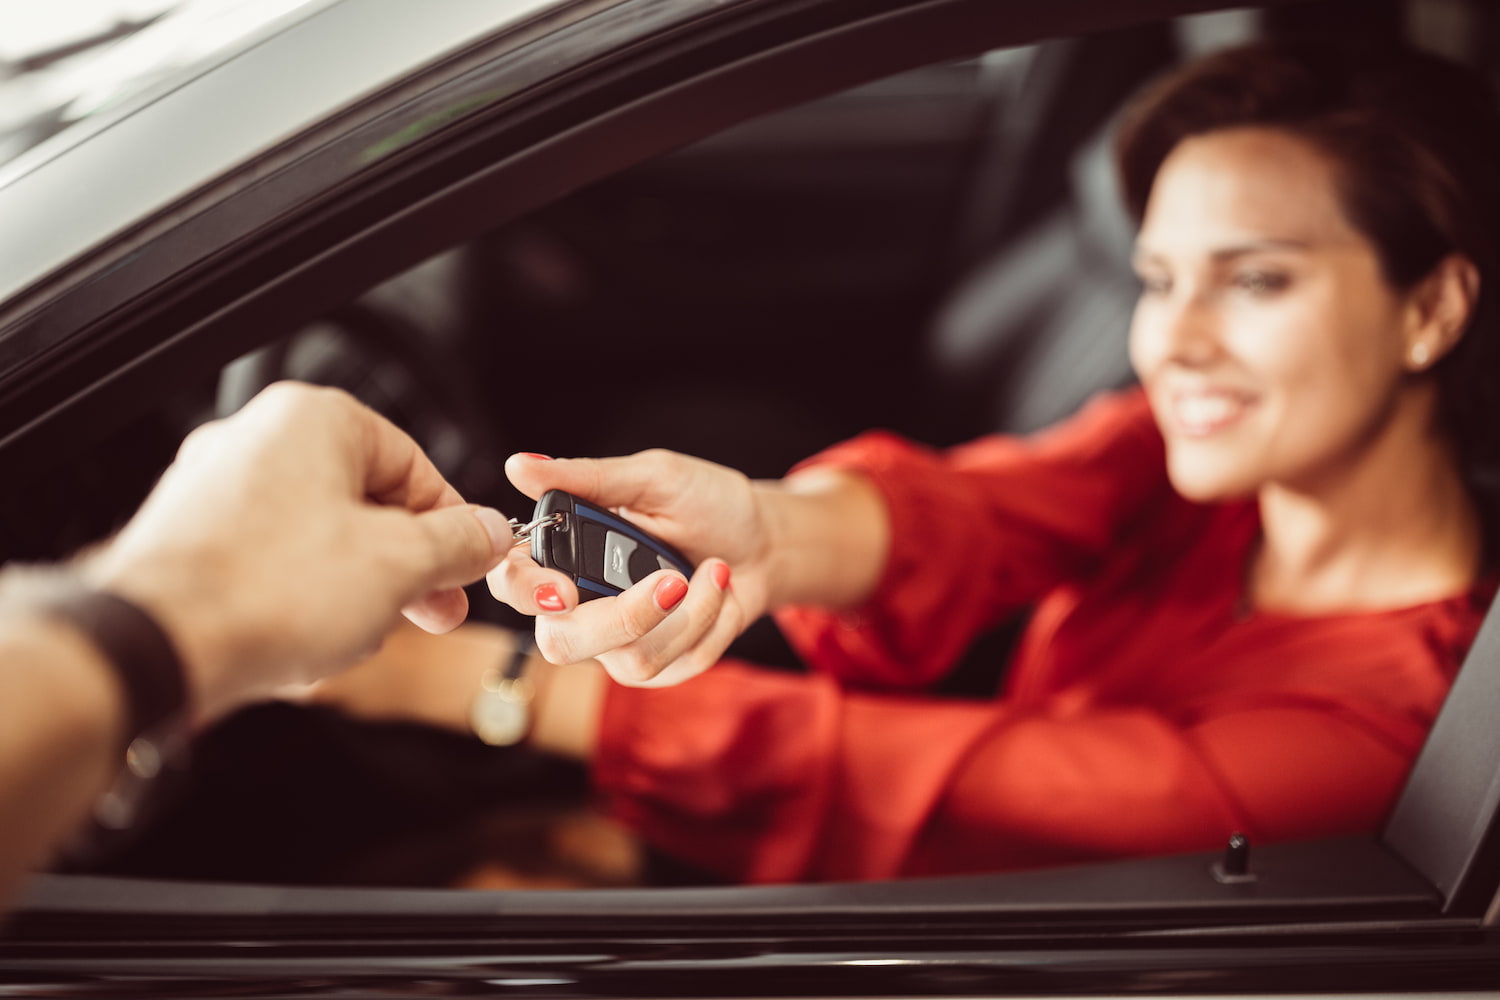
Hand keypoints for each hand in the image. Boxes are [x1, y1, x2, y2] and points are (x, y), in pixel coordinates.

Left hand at [84, 382, 512, 722]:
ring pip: (322, 536)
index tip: (471, 563)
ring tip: (362, 631)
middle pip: (367, 501)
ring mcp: (217, 490)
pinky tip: (310, 637)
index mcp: (312, 420)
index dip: (453, 524)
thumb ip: (459, 543)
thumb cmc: (266, 591)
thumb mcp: (400, 565)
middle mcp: (257, 441)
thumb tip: (488, 533)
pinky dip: (303, 597)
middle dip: (407, 566)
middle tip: (434, 607)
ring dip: (357, 587)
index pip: (414, 464)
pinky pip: (274, 562)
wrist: (158, 647)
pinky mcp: (194, 540)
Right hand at [489, 450, 775, 685]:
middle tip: (671, 581)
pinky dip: (710, 621)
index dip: (525, 592)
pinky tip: (720, 589)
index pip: (513, 583)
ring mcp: (619, 642)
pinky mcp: (661, 666)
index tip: (565, 588)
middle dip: (622, 619)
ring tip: (715, 568)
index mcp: (564, 553)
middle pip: (561, 643)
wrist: (763, 540)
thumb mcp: (651, 477)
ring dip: (690, 612)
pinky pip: (676, 664)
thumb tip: (520, 465)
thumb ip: (586, 478)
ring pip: (630, 659)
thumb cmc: (704, 502)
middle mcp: (581, 604)